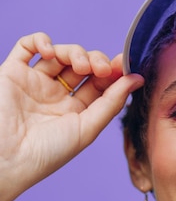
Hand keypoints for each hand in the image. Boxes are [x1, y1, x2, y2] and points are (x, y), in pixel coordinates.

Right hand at [0, 32, 143, 200]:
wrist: (7, 158)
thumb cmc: (48, 152)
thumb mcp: (87, 129)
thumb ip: (111, 103)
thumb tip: (137, 79)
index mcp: (76, 113)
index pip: (100, 84)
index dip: (113, 72)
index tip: (124, 66)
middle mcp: (57, 97)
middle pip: (83, 66)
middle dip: (96, 61)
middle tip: (101, 68)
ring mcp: (35, 83)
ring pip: (60, 54)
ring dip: (74, 52)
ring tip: (79, 65)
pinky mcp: (13, 73)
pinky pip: (27, 46)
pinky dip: (41, 41)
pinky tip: (50, 52)